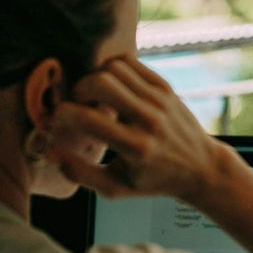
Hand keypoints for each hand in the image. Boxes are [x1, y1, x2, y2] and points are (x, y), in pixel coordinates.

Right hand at [51, 55, 229, 201]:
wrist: (201, 168)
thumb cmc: (153, 181)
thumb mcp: (115, 188)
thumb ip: (80, 174)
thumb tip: (50, 151)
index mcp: (136, 149)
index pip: (87, 119)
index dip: (62, 115)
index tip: (58, 121)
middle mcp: (149, 121)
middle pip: (100, 82)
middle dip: (79, 89)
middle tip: (79, 104)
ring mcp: (159, 100)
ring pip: (113, 68)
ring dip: (95, 78)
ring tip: (96, 98)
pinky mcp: (165, 88)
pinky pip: (129, 63)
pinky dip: (112, 69)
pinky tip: (112, 89)